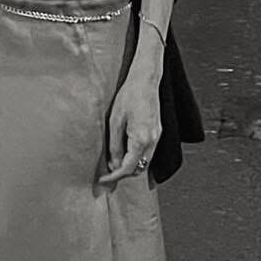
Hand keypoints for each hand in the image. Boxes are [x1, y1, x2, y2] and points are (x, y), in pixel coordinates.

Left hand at [99, 64, 161, 185]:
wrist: (146, 80)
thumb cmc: (128, 96)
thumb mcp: (115, 121)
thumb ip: (114, 145)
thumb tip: (113, 165)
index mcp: (141, 139)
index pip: (128, 168)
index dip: (114, 176)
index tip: (103, 180)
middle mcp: (152, 141)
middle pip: (139, 169)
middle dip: (123, 173)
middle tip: (107, 172)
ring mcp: (157, 137)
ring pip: (145, 162)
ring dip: (130, 165)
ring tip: (114, 161)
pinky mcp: (157, 132)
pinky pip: (148, 152)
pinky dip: (136, 157)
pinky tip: (124, 150)